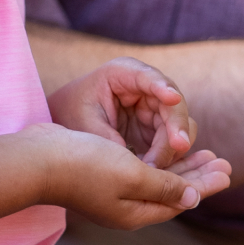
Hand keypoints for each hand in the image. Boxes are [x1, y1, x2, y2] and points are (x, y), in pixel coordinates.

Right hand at [38, 124, 230, 229]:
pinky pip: (142, 170)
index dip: (205, 184)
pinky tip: (166, 152)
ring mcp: (113, 193)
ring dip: (182, 167)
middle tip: (223, 161)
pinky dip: (160, 161)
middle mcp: (126, 207)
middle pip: (172, 192)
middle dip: (198, 176)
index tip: (227, 170)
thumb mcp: (132, 176)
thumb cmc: (85, 165)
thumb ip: (164, 187)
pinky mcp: (102, 176)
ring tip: (205, 154)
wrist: (38, 159)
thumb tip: (193, 198)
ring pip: (158, 180)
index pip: (180, 200)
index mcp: (135, 212)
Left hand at [48, 56, 196, 167]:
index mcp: (123, 73)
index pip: (148, 77)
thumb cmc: (72, 114)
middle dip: (176, 126)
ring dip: (172, 147)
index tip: (173, 98)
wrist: (65, 122)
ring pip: (179, 125)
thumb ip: (109, 139)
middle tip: (178, 146)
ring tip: (155, 167)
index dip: (163, 87)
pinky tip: (158, 171)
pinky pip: (172, 142)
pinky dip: (168, 157)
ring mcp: (154, 107)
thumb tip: (138, 165)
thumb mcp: (85, 124)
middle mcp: (145, 87)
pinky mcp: (156, 127)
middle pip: (172, 104)